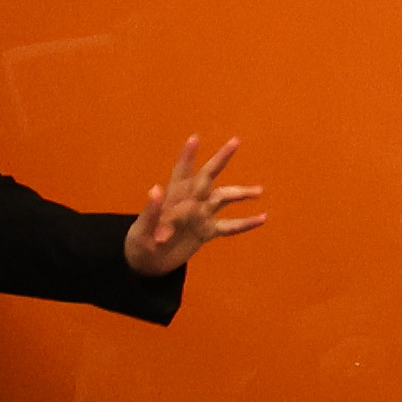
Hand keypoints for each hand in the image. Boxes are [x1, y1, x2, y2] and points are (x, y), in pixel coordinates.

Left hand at [121, 132, 270, 275]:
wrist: (147, 264)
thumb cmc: (139, 244)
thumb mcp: (142, 229)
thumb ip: (152, 211)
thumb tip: (156, 189)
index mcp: (172, 197)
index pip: (181, 172)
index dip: (188, 156)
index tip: (195, 138)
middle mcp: (189, 202)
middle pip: (208, 177)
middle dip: (220, 159)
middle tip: (235, 142)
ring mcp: (200, 216)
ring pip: (223, 199)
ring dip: (240, 194)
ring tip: (260, 191)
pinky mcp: (206, 232)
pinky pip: (229, 226)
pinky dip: (245, 223)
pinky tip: (262, 218)